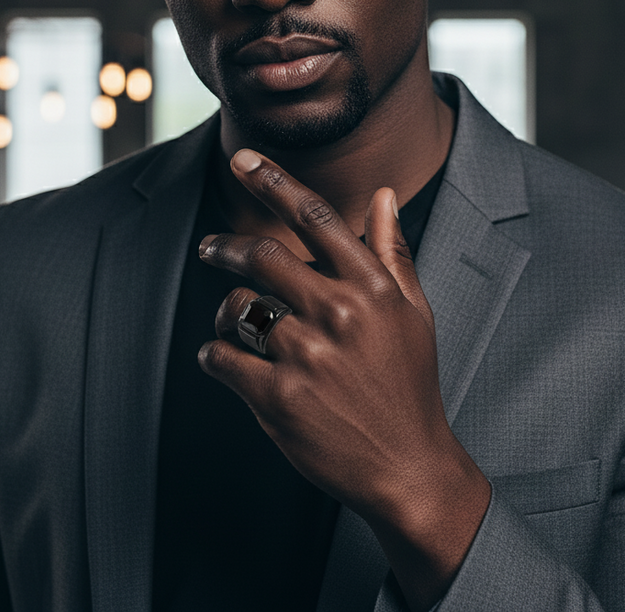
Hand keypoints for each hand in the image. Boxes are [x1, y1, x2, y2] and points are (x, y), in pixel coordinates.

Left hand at [198, 149, 489, 611]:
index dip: (273, 181)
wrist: (408, 466)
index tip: (244, 159)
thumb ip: (392, 250)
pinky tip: (228, 361)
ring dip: (225, 311)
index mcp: (372, 286)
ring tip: (233, 324)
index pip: (315, 216)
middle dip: (225, 246)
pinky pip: (223, 358)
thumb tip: (383, 194)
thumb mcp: (414, 312)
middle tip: (209, 247)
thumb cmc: (409, 383)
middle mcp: (339, 312)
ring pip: (238, 308)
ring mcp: (308, 356)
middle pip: (262, 255)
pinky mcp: (280, 399)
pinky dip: (216, 355)